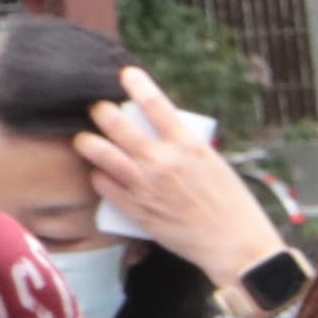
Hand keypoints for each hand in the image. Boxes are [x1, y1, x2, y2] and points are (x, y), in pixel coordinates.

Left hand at [76, 69, 289, 289]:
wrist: (233, 244)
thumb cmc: (232, 204)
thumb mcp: (214, 165)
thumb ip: (185, 149)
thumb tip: (160, 138)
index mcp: (188, 145)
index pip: (156, 104)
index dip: (137, 84)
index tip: (126, 73)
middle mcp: (162, 161)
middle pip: (117, 124)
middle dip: (101, 111)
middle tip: (98, 109)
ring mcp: (145, 185)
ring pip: (100, 153)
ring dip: (87, 142)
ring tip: (85, 139)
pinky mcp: (135, 208)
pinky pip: (103, 185)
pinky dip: (99, 176)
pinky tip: (99, 173)